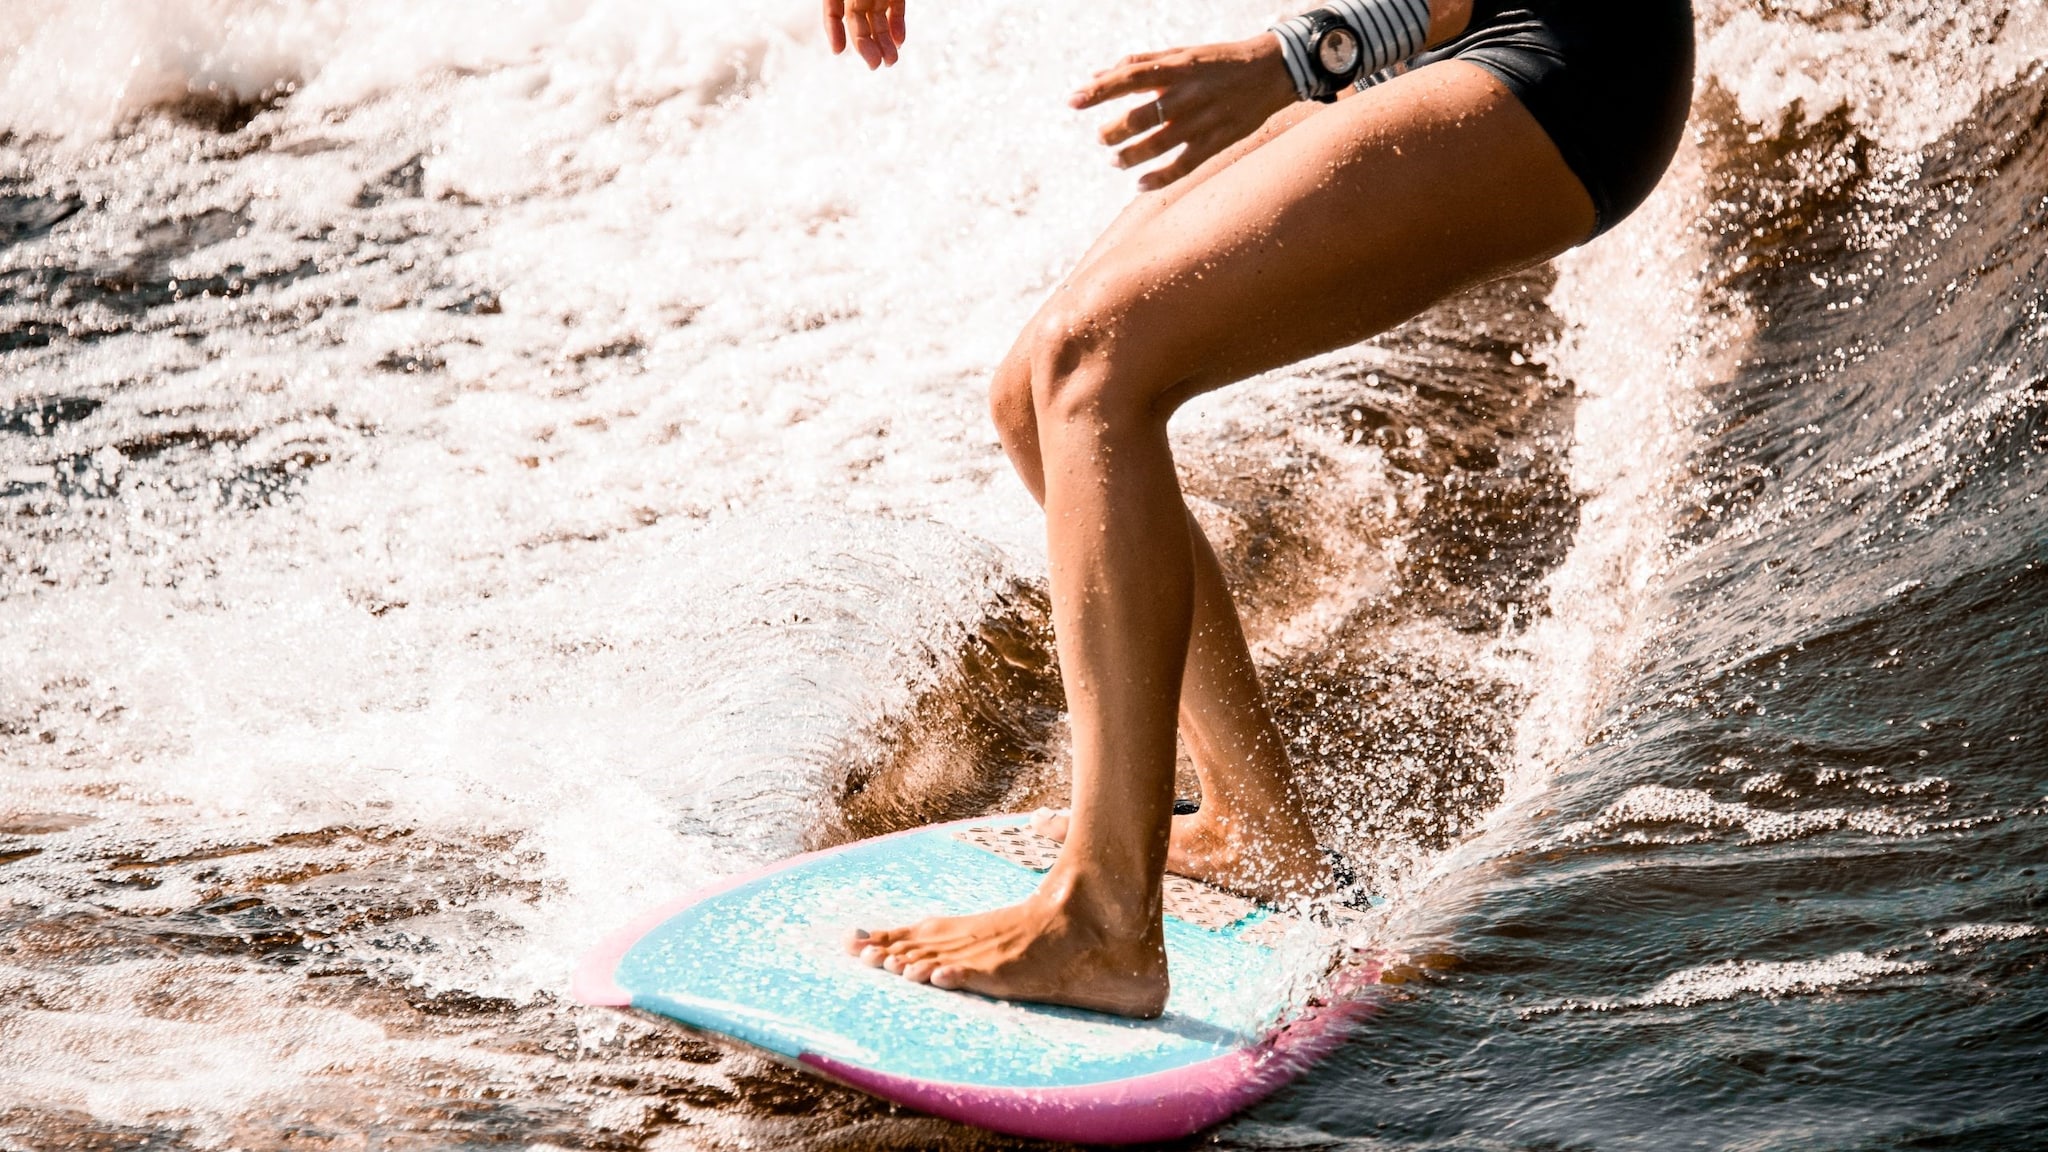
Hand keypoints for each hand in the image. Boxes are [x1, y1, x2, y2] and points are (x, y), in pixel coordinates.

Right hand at [824, 0, 905, 68]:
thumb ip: (852, 4)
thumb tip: (853, 12)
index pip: (833, 9)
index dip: (833, 29)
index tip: (838, 51)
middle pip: (858, 19)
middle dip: (865, 43)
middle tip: (874, 65)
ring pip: (878, 18)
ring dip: (884, 41)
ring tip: (890, 61)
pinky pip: (895, 8)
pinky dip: (897, 25)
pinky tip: (898, 42)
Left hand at [1069, 36, 1299, 189]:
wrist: (1270, 71)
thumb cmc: (1216, 61)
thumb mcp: (1179, 54)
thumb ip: (1137, 64)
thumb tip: (1095, 76)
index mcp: (1175, 69)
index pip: (1129, 78)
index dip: (1099, 91)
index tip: (1073, 101)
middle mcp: (1186, 95)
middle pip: (1139, 118)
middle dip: (1113, 132)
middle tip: (1101, 139)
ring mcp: (1201, 121)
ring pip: (1157, 145)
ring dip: (1130, 157)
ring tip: (1115, 161)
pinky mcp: (1216, 142)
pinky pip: (1182, 166)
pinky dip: (1158, 179)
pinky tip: (1140, 185)